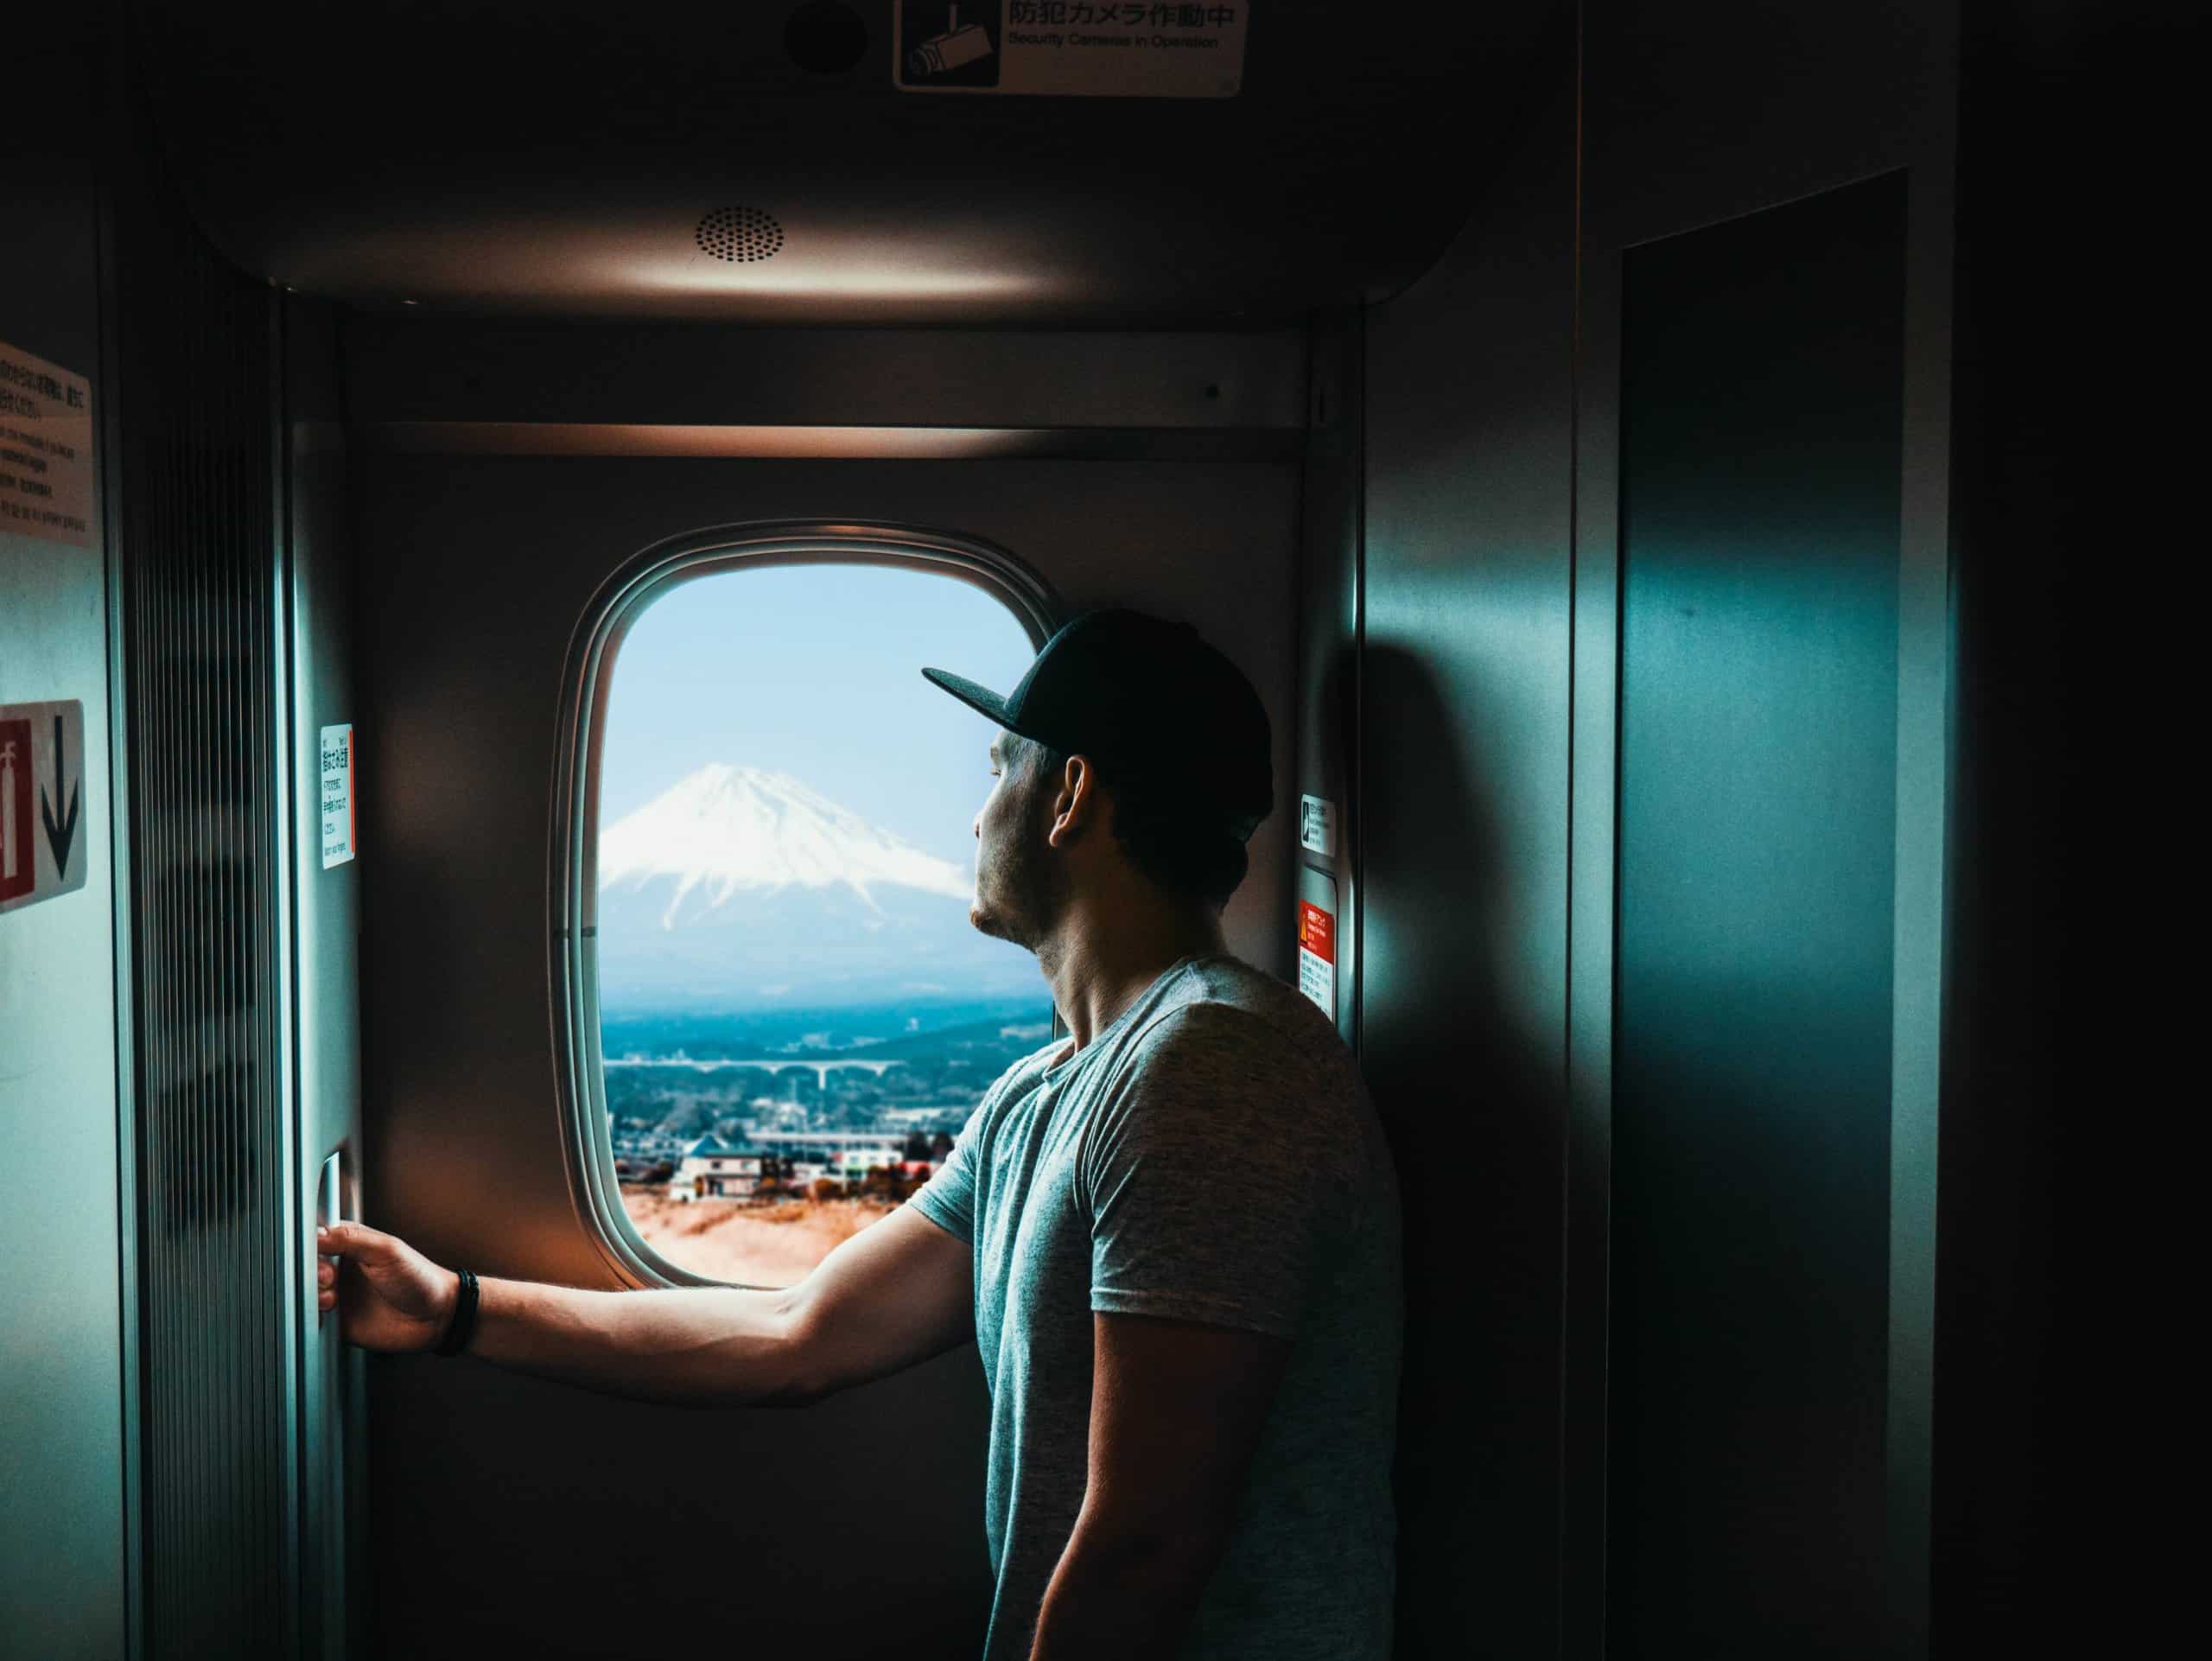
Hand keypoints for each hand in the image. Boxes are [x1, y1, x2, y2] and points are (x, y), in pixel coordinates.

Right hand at [316, 1221, 461, 1352]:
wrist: (435, 1317)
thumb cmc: (419, 1277)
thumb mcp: (387, 1251)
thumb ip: (351, 1239)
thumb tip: (318, 1233)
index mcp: (351, 1245)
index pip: (316, 1238)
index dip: (309, 1246)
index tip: (314, 1253)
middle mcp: (341, 1269)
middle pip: (306, 1267)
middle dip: (312, 1273)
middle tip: (330, 1278)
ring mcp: (338, 1295)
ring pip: (305, 1293)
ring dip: (312, 1295)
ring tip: (333, 1298)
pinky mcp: (338, 1321)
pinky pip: (312, 1319)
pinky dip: (312, 1316)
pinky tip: (328, 1313)